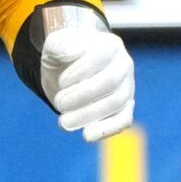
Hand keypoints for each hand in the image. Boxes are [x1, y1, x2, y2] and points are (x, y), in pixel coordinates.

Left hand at [40, 22, 134, 141]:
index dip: (80, 71)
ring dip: (88, 115)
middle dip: (82, 96)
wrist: (66, 69)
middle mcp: (123, 65)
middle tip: (59, 103)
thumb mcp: (54, 46)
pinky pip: (123, 120)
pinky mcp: (125, 107)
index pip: (100, 57)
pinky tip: (87, 136)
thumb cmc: (62, 55)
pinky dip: (107, 129)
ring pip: (116, 103)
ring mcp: (127, 87)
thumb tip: (75, 52)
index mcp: (109, 45)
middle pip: (109, 82)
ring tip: (63, 122)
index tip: (61, 82)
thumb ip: (60, 45)